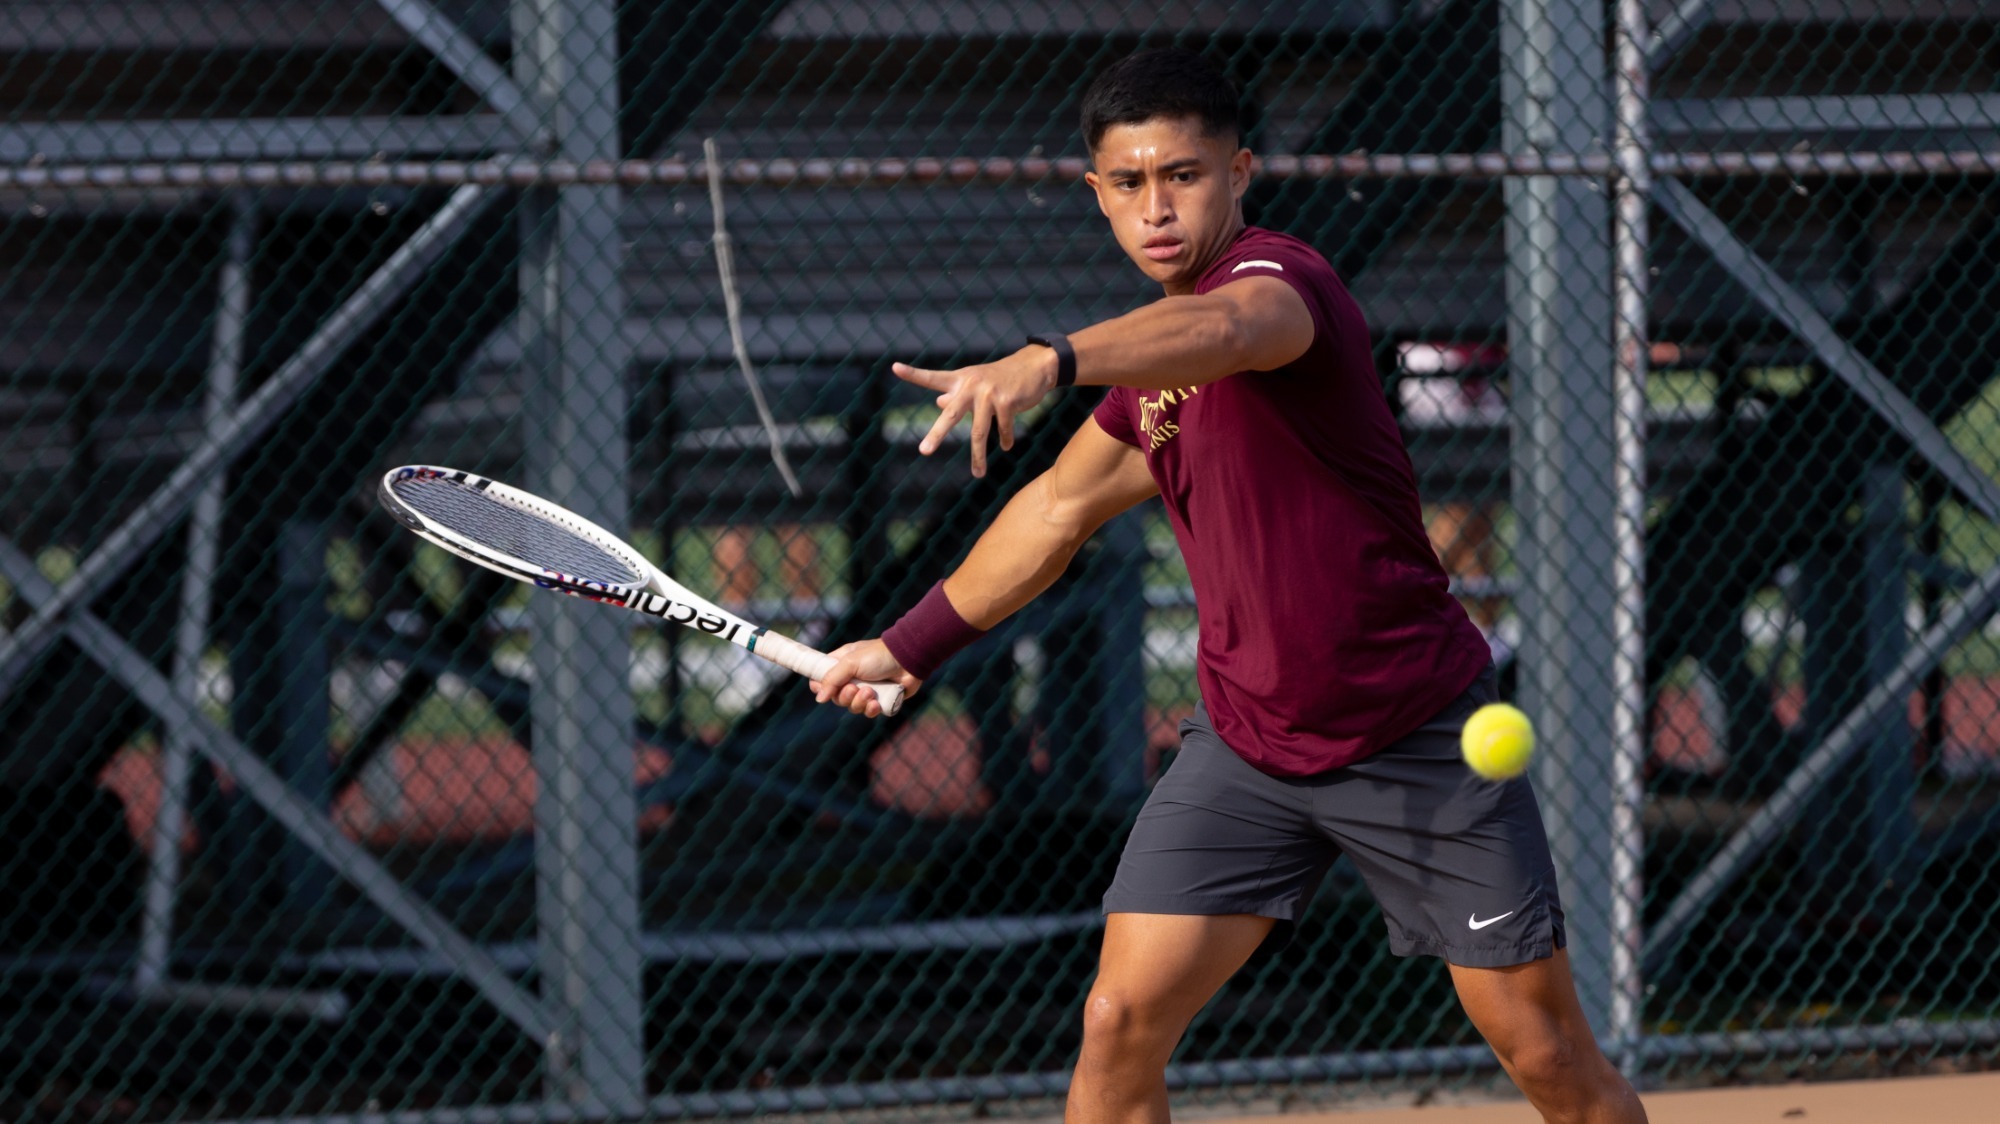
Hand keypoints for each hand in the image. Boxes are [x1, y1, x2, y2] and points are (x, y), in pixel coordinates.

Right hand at [809, 638, 922, 717]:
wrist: (908, 660)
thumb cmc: (878, 656)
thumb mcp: (850, 663)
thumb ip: (831, 679)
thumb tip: (819, 699)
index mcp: (841, 665)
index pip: (821, 680)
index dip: (821, 687)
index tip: (826, 689)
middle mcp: (851, 678)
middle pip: (836, 698)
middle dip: (845, 696)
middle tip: (855, 688)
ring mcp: (865, 690)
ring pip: (852, 707)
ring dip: (859, 702)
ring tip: (870, 692)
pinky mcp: (879, 700)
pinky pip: (868, 712)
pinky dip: (871, 710)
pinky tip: (877, 703)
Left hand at [893, 346, 1059, 476]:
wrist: (1034, 367)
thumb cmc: (1000, 378)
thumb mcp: (975, 383)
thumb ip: (956, 394)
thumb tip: (938, 402)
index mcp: (960, 380)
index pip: (932, 378)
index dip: (913, 374)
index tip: (894, 368)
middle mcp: (971, 385)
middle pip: (950, 414)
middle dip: (937, 434)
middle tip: (924, 451)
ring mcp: (989, 394)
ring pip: (979, 432)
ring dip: (979, 456)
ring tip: (978, 473)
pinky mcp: (1007, 402)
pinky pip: (1003, 429)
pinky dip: (1005, 440)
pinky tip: (1005, 445)